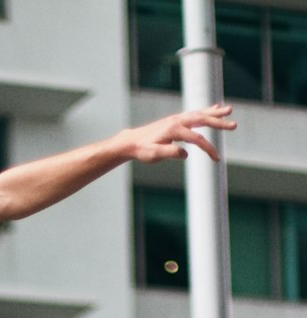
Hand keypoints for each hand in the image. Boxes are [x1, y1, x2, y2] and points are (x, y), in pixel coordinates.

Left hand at [116, 103, 235, 163]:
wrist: (132, 141)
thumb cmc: (143, 150)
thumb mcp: (154, 155)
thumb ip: (169, 153)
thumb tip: (185, 154)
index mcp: (174, 130)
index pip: (197, 139)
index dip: (209, 149)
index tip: (217, 159)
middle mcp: (178, 121)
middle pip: (203, 120)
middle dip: (219, 123)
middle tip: (234, 125)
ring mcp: (177, 118)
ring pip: (200, 114)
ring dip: (215, 113)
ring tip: (229, 110)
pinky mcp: (176, 120)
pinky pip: (194, 114)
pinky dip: (205, 111)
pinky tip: (214, 109)